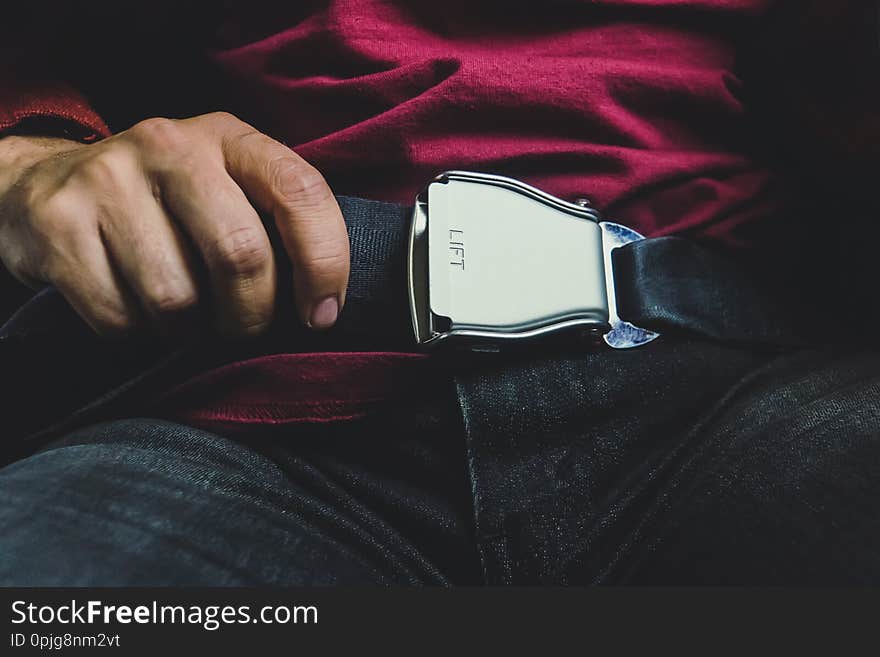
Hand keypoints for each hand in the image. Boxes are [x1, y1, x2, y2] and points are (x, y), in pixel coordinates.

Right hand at [0, 112, 349, 336]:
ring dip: (189, 330)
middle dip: (252, 315)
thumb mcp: (227, 187)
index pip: (300, 191)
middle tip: (244, 327)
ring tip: (183, 314)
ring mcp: (108, 180)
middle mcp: (169, 147)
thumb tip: (323, 305)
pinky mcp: (60, 223)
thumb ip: (276, 222)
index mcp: (227, 138)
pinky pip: (120, 317)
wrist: (49, 184)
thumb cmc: (167, 203)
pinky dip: (138, 335)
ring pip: (178, 300)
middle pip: (240, 254)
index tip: (322, 314)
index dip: (325, 262)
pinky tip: (137, 311)